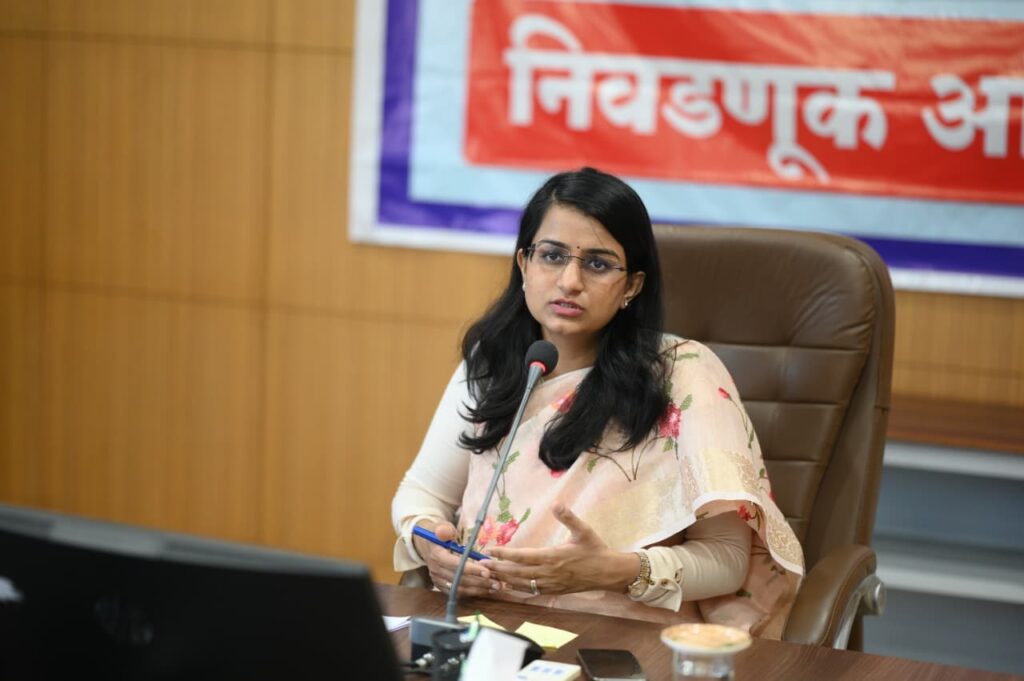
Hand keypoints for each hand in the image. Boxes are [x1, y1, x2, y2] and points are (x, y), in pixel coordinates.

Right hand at [411, 519, 501, 597]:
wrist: (427, 545)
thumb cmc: (439, 534)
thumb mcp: (440, 527)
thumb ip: (445, 529)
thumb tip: (450, 533)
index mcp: (437, 555)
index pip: (455, 565)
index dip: (472, 569)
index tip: (487, 572)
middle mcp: (436, 570)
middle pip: (459, 580)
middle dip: (479, 582)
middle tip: (497, 582)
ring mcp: (438, 580)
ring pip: (459, 589)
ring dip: (478, 590)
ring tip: (495, 587)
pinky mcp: (442, 586)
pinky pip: (458, 593)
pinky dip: (472, 593)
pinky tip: (486, 590)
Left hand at [480, 504, 638, 595]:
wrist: (608, 573)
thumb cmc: (595, 550)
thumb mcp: (584, 531)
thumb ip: (569, 517)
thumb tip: (557, 504)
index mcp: (553, 557)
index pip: (522, 557)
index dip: (504, 554)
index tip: (490, 550)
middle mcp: (549, 573)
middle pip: (517, 573)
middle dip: (497, 569)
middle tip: (480, 565)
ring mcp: (550, 584)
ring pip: (521, 584)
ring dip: (504, 579)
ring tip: (488, 575)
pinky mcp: (553, 591)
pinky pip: (530, 591)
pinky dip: (516, 588)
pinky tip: (507, 585)